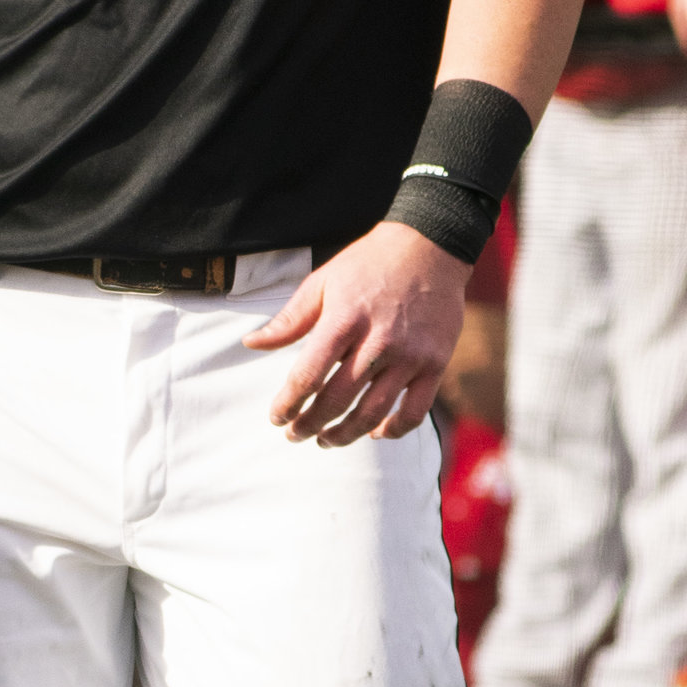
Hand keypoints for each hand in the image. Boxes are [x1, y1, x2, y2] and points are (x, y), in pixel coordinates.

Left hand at [251, 227, 466, 446]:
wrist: (431, 246)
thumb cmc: (369, 263)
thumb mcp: (322, 281)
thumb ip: (289, 319)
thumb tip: (251, 344)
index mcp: (345, 319)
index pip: (308, 375)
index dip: (288, 403)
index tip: (277, 418)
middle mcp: (378, 340)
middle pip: (337, 400)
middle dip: (309, 424)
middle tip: (295, 435)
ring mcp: (410, 355)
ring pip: (373, 413)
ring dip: (344, 435)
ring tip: (326, 440)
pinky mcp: (435, 364)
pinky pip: (414, 412)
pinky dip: (393, 430)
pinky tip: (374, 433)